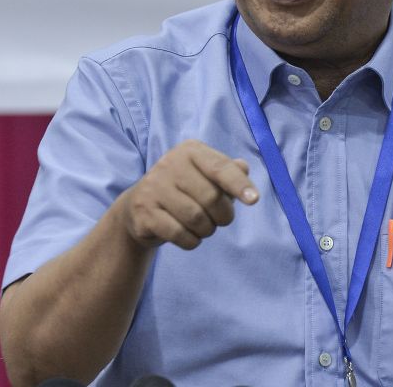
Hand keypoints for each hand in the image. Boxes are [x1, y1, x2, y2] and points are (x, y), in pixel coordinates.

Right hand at [117, 139, 258, 249]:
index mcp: (190, 151)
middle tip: (221, 220)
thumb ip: (228, 171)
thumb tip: (243, 168)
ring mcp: (153, 187)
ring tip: (204, 227)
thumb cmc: (184, 190)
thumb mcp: (206, 175)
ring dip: (207, 230)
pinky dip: (191, 241)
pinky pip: (178, 233)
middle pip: (211, 197)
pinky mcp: (143, 211)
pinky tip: (189, 237)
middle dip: (224, 216)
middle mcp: (169, 164)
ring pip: (196, 218)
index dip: (239, 185)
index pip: (220, 168)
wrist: (139, 208)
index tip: (254, 200)